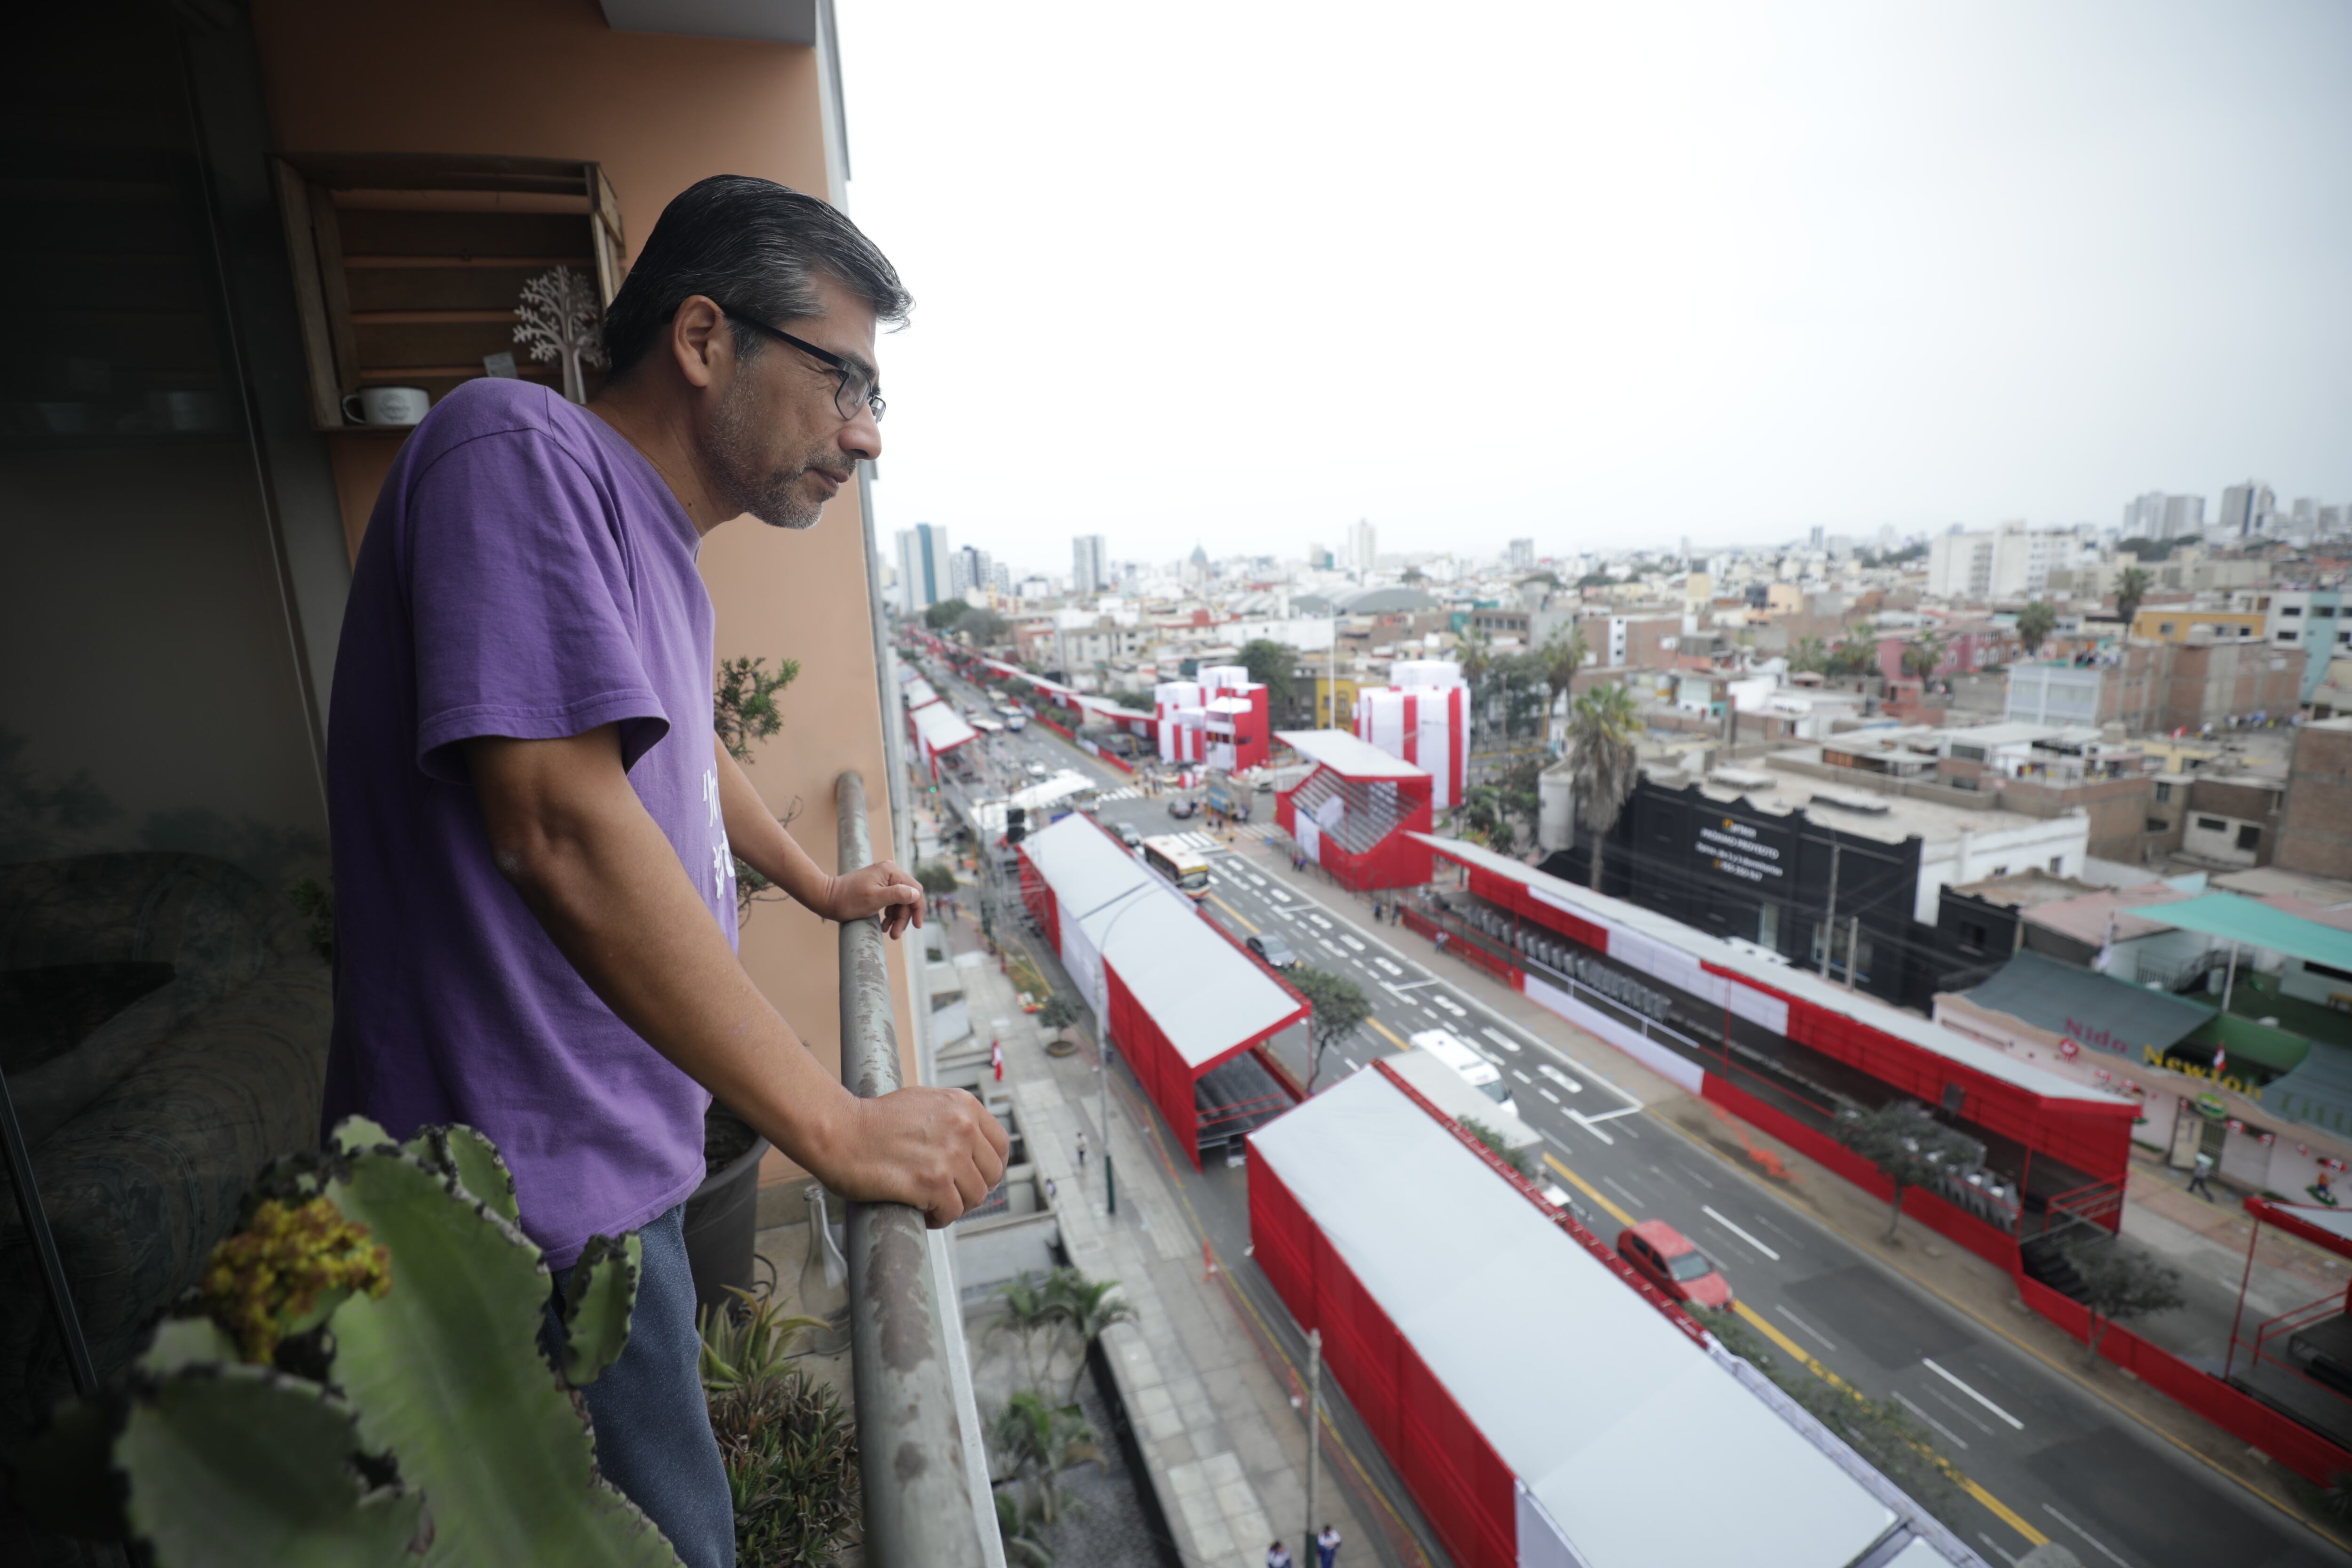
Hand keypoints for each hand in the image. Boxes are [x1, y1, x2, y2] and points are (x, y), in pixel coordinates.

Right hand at [820, 1086, 1009, 1226]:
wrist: (840, 1132)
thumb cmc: (872, 1120)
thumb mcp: (923, 1102)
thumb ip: (952, 1118)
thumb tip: (972, 1143)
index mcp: (963, 1105)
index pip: (1000, 1144)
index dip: (991, 1166)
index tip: (978, 1177)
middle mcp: (962, 1128)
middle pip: (991, 1173)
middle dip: (973, 1188)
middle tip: (951, 1194)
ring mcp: (949, 1155)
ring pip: (975, 1196)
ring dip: (955, 1205)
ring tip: (933, 1204)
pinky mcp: (932, 1182)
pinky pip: (952, 1212)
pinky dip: (939, 1218)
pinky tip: (923, 1212)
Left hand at [827, 859, 923, 937]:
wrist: (826, 898)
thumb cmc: (848, 899)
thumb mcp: (875, 899)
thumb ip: (897, 895)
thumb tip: (916, 894)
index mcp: (891, 871)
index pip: (915, 890)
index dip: (918, 908)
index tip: (917, 926)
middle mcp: (889, 872)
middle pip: (907, 897)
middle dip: (903, 917)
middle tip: (896, 935)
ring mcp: (883, 879)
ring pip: (899, 902)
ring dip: (897, 918)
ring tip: (890, 933)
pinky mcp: (877, 887)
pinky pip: (890, 901)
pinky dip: (890, 915)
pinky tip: (885, 926)